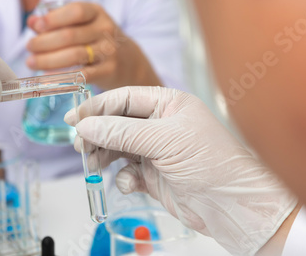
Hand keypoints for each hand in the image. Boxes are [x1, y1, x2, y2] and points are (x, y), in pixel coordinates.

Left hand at [26, 2, 161, 89]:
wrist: (129, 61)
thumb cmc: (96, 39)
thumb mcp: (81, 24)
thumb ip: (56, 21)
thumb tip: (31, 22)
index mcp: (97, 12)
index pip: (75, 11)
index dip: (53, 19)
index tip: (36, 26)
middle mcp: (105, 30)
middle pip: (70, 36)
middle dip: (44, 42)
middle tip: (29, 47)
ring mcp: (109, 51)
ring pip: (75, 55)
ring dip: (48, 59)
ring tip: (31, 62)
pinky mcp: (109, 71)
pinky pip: (83, 74)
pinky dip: (62, 75)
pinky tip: (47, 76)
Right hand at [65, 86, 296, 254]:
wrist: (232, 207)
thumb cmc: (212, 164)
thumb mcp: (164, 141)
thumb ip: (121, 132)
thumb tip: (86, 125)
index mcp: (168, 104)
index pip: (124, 99)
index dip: (97, 107)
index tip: (74, 118)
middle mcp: (161, 124)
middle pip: (117, 123)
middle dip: (97, 134)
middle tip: (79, 145)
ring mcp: (156, 150)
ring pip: (118, 148)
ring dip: (104, 156)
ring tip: (93, 164)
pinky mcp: (153, 175)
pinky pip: (127, 172)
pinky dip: (122, 178)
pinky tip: (129, 184)